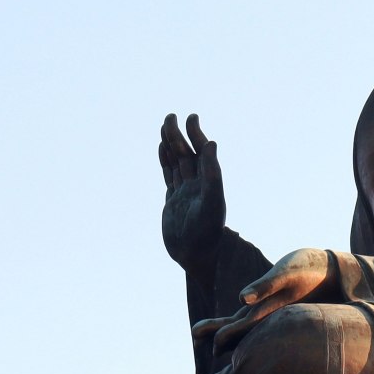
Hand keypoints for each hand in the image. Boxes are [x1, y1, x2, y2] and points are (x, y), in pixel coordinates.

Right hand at [159, 113, 224, 276]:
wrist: (195, 256)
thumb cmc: (207, 232)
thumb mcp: (211, 202)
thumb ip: (212, 174)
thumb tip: (211, 144)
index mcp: (208, 182)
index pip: (201, 152)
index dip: (196, 134)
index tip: (190, 117)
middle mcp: (197, 184)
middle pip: (186, 154)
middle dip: (179, 135)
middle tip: (170, 116)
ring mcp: (184, 191)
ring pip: (176, 162)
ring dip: (171, 144)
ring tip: (165, 126)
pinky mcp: (173, 200)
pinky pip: (168, 175)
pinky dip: (165, 161)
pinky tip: (161, 149)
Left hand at [190, 248, 334, 353]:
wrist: (332, 270)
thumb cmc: (309, 268)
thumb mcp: (286, 273)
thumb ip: (265, 286)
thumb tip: (240, 298)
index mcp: (268, 313)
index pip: (240, 329)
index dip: (221, 335)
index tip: (204, 338)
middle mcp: (268, 316)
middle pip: (238, 330)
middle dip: (217, 334)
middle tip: (193, 334)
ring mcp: (271, 310)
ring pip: (243, 323)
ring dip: (224, 326)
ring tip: (201, 330)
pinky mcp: (275, 301)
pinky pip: (253, 313)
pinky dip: (238, 318)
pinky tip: (234, 316)